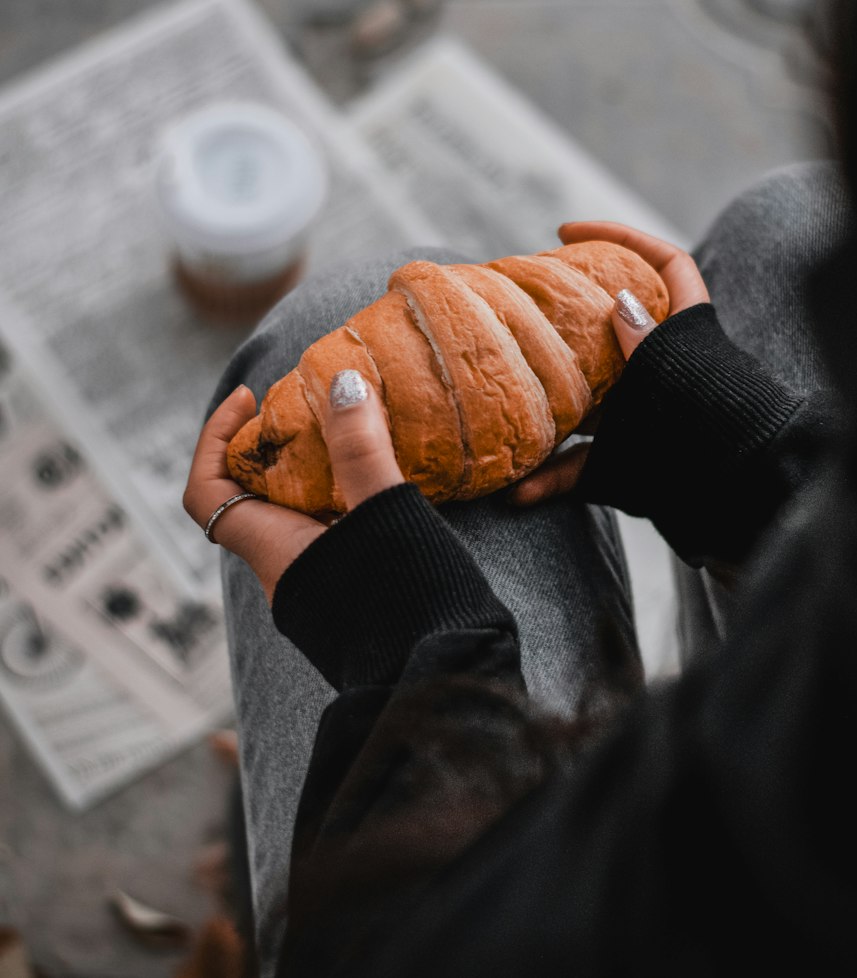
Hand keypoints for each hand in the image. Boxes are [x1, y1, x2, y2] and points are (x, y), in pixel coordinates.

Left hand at [183, 373, 403, 602]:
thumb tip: (342, 382)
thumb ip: (362, 449)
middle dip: (275, 442)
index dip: (215, 439)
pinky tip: (381, 477)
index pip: (206, 491)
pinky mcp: (349, 589)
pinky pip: (329, 528)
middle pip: (253, 493)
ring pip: (296, 512)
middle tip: (315, 403)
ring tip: (355, 429)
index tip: (250, 400)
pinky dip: (342, 494)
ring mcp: (317, 582)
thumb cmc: (408, 601)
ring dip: (314, 467)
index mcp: (274, 549)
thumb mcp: (384, 511)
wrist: (444, 680)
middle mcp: (284, 568)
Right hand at [509, 221, 709, 506]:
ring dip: (547, 400)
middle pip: (608, 329)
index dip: (624, 237)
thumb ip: (647, 338)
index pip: (665, 263)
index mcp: (683, 334)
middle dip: (566, 319)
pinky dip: (549, 482)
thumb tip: (618, 301)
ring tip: (502, 386)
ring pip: (583, 397)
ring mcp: (639, 414)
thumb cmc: (711, 422)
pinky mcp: (625, 459)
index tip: (568, 233)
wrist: (737, 491)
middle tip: (522, 307)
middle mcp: (657, 369)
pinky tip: (515, 492)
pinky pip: (579, 467)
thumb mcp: (675, 369)